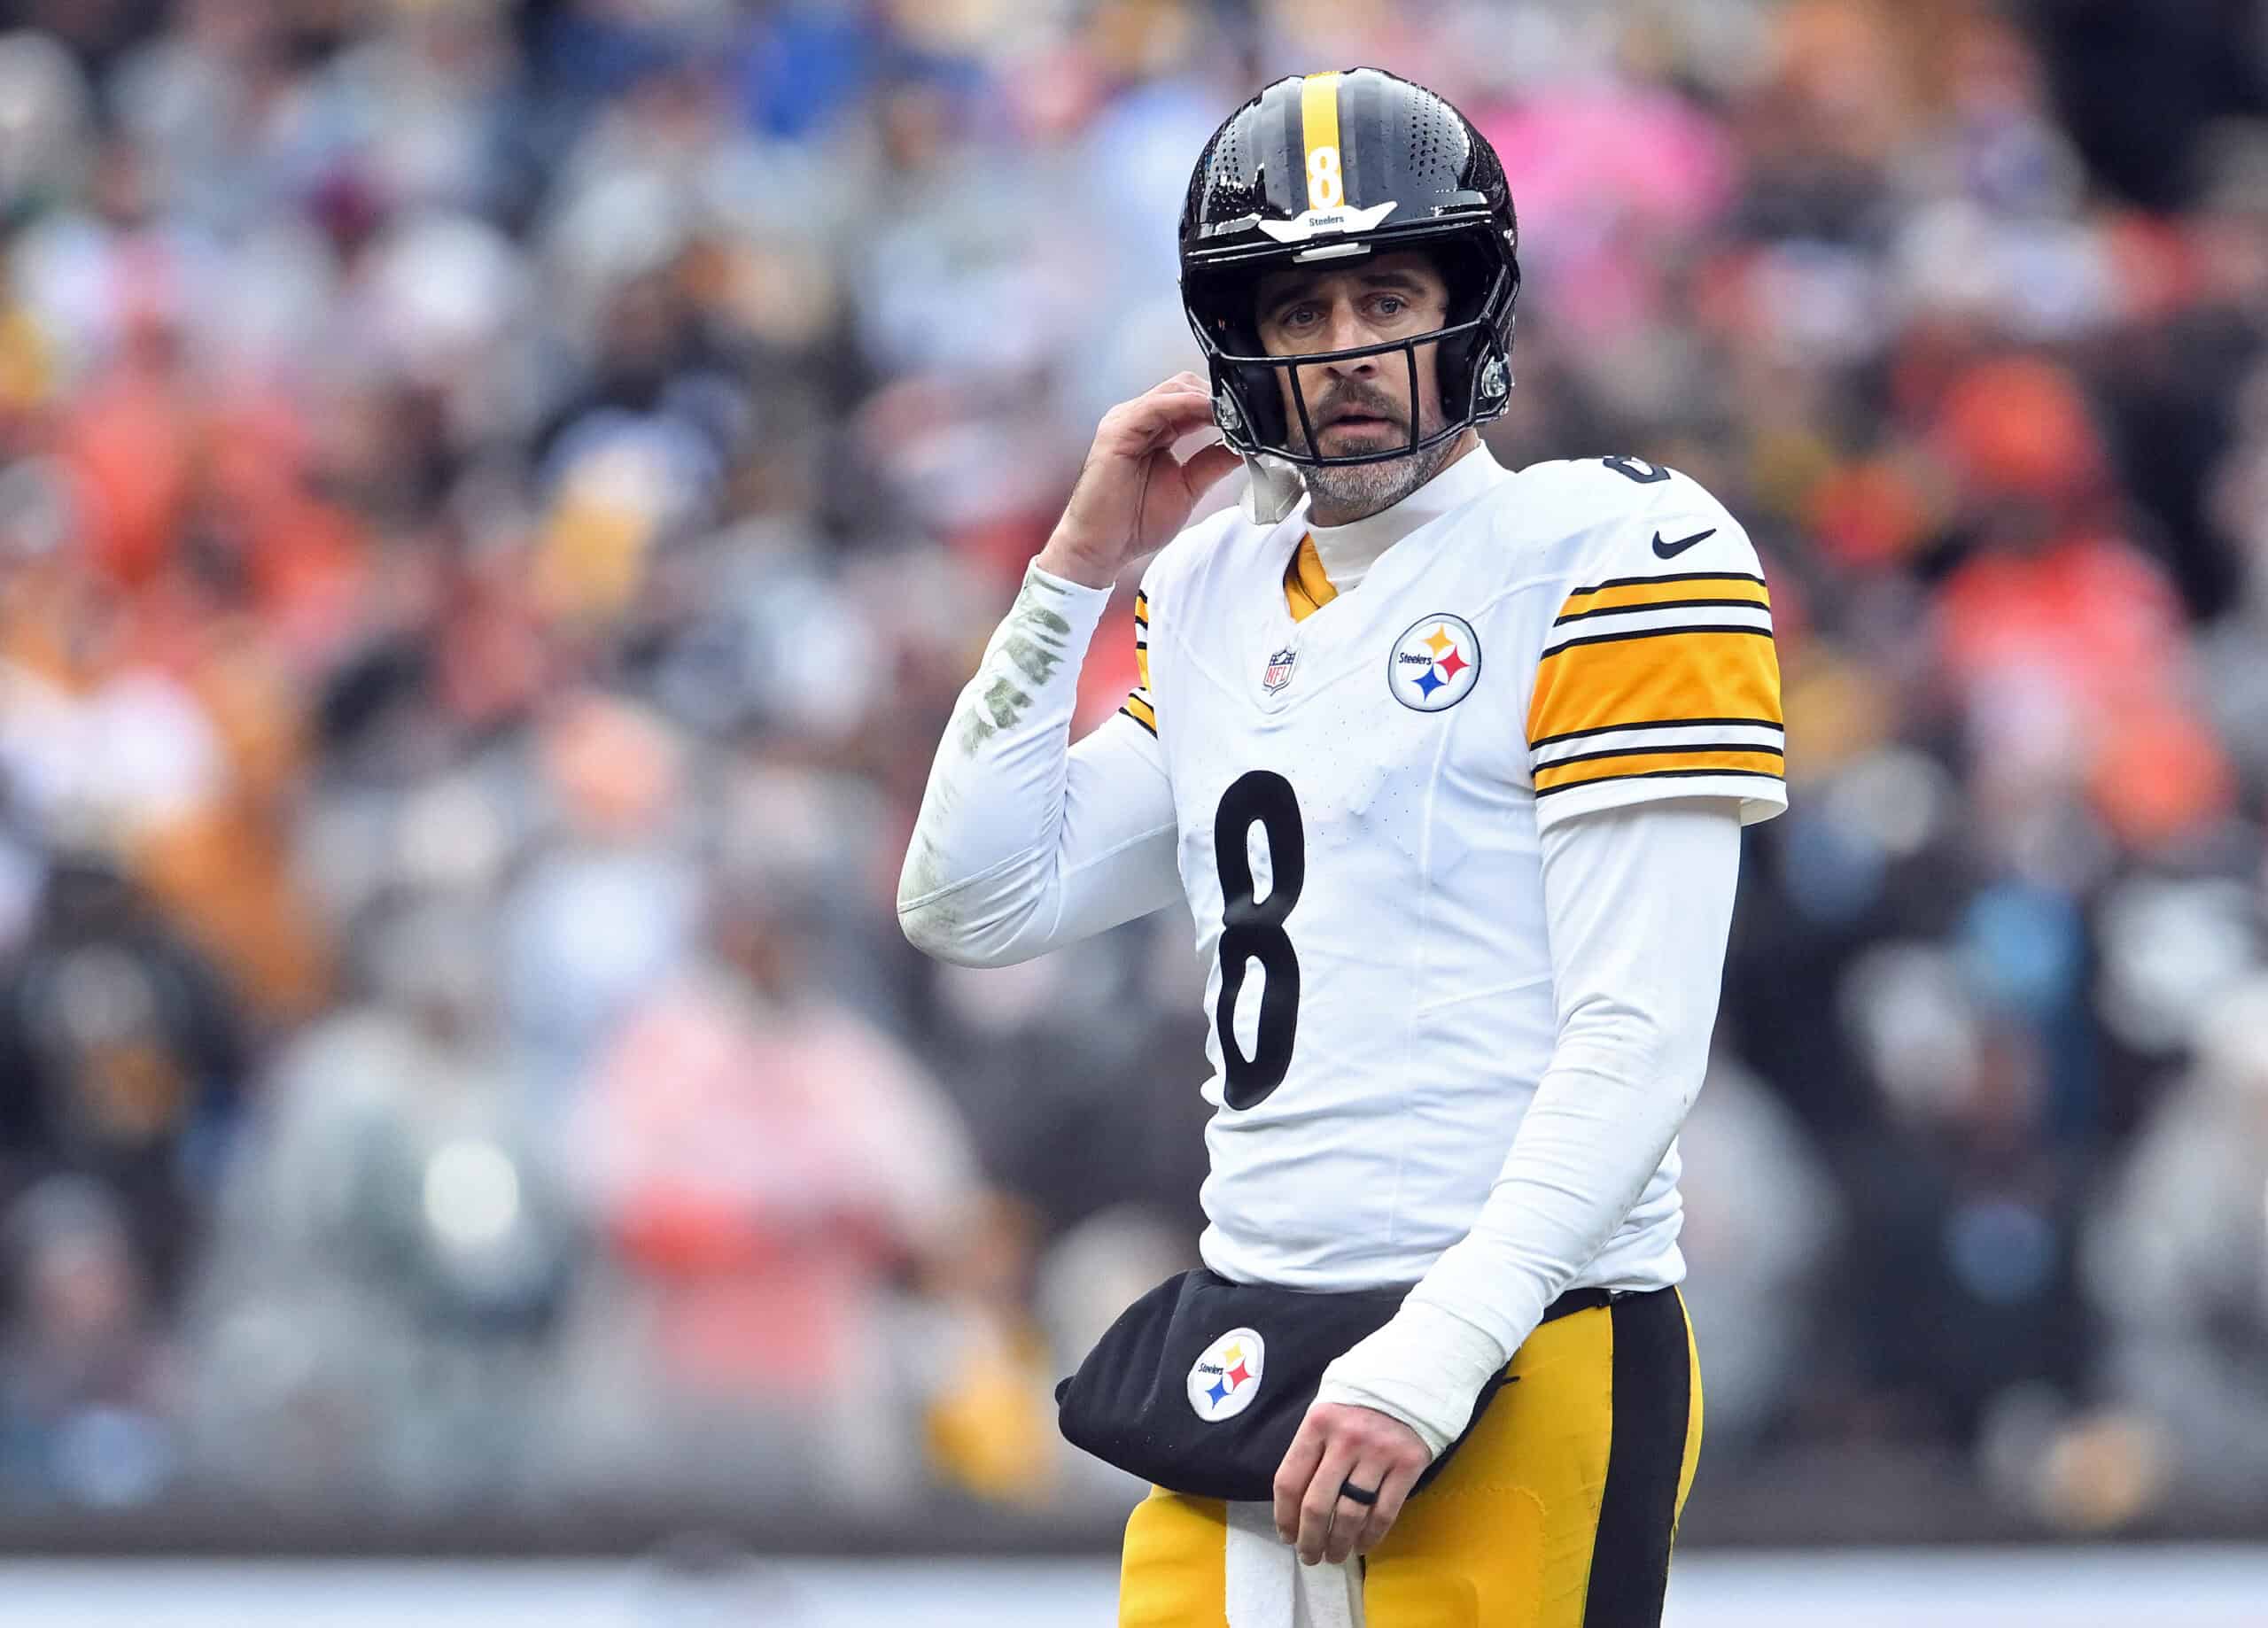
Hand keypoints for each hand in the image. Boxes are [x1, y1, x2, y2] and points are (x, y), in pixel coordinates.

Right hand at [1037, 372, 1241, 588]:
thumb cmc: (1134, 523)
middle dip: (1218, 397)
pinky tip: (1209, 412)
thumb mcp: (1188, 487)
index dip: (1223, 405)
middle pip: (1185, 388)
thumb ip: (1212, 462)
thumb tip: (1244, 446)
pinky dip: (1186, 405)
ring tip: (1235, 412)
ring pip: (1173, 391)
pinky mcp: (1117, 430)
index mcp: (1154, 431)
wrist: (1101, 548)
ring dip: (1207, 399)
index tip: (1254, 416)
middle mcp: (1139, 420)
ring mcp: (1126, 421)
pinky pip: (1156, 406)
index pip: (1192, 402)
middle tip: (1250, 413)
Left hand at [1272, 1400, 1431, 1565]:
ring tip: (1334, 1556)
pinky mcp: (1407, 1464)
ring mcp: (1378, 1452)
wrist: (1411, 1380)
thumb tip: (1294, 1503)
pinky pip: (1384, 1512)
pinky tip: (1362, 1545)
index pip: (1290, 1480)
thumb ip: (1311, 1448)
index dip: (1284, 1516)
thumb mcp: (1326, 1412)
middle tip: (1309, 1556)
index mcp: (1317, 1424)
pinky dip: (1371, 1536)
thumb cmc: (1359, 1400)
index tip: (1286, 1536)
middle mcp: (1345, 1439)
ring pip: (1350, 1515)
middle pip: (1317, 1505)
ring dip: (1339, 1544)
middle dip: (1309, 1539)